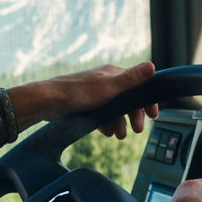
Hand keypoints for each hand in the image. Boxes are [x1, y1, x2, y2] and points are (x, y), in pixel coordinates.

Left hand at [18, 60, 158, 139]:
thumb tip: (152, 66)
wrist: (48, 102)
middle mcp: (105, 81)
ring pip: (114, 109)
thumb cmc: (78, 93)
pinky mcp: (85, 104)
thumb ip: (131, 79)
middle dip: (133, 115)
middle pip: (127, 99)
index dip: (146, 100)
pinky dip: (106, 124)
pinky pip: (101, 115)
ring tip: (119, 135)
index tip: (153, 115)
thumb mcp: (109, 87)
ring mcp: (94, 93)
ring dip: (120, 123)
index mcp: (113, 74)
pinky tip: (105, 132)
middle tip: (137, 130)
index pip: (138, 85)